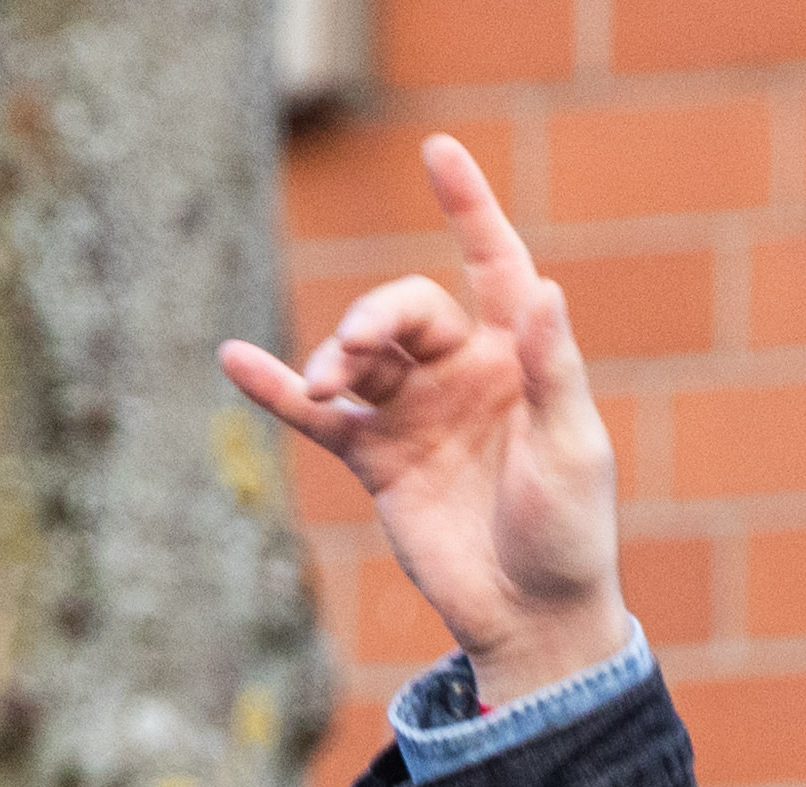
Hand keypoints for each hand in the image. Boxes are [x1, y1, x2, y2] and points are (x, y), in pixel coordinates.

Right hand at [219, 135, 626, 706]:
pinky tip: (235, 359)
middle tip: (358, 351)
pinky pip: (316, 415)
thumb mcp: (570, 452)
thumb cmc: (569, 534)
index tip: (440, 151)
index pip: (494, 264)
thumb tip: (546, 286)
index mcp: (519, 359)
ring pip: (360, 357)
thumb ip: (551, 371)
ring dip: (336, 357)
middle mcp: (463, 373)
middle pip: (407, 310)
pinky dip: (277, 388)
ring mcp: (415, 413)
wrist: (531, 617)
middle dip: (376, 318)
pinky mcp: (378, 459)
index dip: (470, 208)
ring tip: (326, 381)